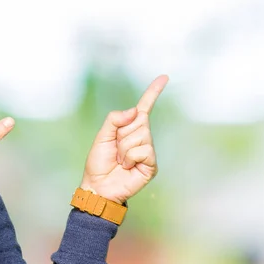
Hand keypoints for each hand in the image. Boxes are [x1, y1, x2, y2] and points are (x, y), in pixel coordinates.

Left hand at [80, 75, 168, 204]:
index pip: (144, 107)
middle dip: (122, 133)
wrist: (99, 187)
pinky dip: (130, 157)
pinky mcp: (151, 164)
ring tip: (119, 160)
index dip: (153, 92)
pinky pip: (143, 150)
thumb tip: (135, 110)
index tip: (164, 77)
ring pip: (140, 135)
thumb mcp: (102, 136)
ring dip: (124, 148)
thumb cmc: (98, 163)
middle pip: (139, 121)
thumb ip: (115, 119)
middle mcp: (142, 137)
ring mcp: (147, 151)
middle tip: (115, 149)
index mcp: (129, 128)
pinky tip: (127, 166)